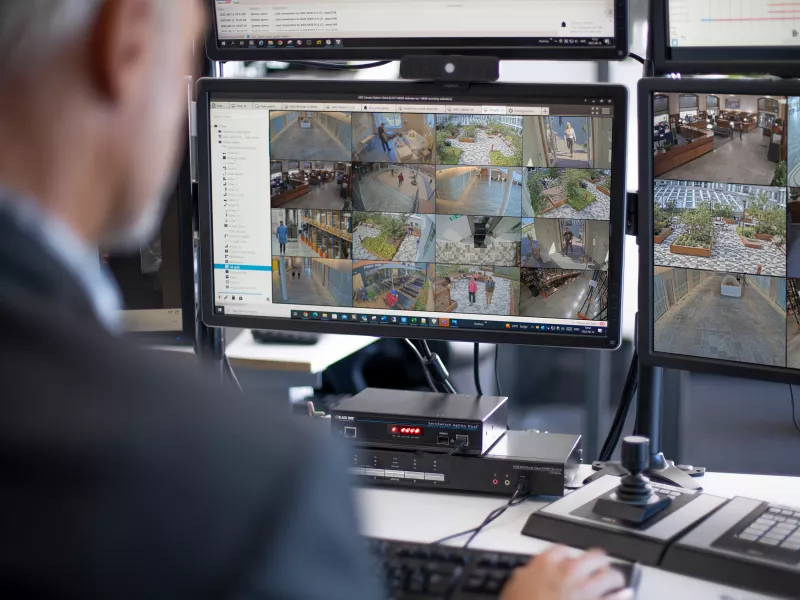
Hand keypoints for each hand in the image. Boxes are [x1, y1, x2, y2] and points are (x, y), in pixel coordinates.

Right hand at [500, 546, 632, 599]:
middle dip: (598, 561)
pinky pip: (616, 598)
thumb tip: (523, 575)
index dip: (564, 555)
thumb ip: (522, 577)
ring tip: (616, 581)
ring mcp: (586, 590)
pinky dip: (622, 596)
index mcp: (546, 563)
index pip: (561, 549)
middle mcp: (570, 572)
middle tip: (599, 565)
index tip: (565, 560)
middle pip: (594, 556)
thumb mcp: (513, 588)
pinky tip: (625, 595)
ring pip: (610, 576)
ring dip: (614, 578)